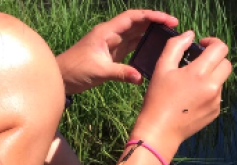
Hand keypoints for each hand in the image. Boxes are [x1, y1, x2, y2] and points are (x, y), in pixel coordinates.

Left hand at [56, 10, 178, 94]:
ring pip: (136, 33)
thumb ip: (121, 73)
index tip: (168, 20)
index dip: (151, 16)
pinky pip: (132, 45)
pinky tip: (155, 48)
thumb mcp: (99, 71)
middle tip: (174, 26)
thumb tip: (140, 77)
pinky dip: (144, 45)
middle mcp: (111, 34)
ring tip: (168, 35)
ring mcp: (112, 44)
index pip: (132, 18)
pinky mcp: (113, 54)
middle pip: (137, 22)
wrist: (62, 77)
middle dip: (155, 22)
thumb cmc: (76, 70)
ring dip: (151, 32)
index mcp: (107, 32)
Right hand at [131, 32, 231, 156]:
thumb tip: (190, 34)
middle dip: (215, 59)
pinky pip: (217, 94)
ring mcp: (216, 101)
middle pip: (226, 64)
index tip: (201, 46)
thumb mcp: (162, 67)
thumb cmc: (158, 97)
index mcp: (200, 73)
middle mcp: (213, 87)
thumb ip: (176, 46)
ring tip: (191, 82)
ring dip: (211, 75)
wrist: (161, 130)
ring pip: (221, 80)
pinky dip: (208, 90)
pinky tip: (192, 97)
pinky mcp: (216, 112)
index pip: (221, 49)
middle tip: (199, 62)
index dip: (212, 42)